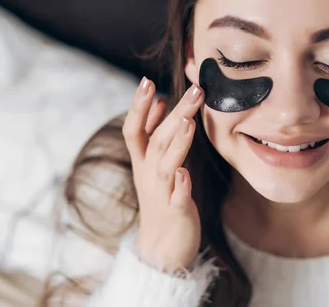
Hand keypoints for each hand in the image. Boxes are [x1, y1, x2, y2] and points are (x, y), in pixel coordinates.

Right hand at [122, 77, 203, 272]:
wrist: (161, 248)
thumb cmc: (161, 199)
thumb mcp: (153, 164)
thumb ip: (154, 133)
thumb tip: (159, 101)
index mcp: (142, 161)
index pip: (134, 129)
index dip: (138, 106)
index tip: (146, 81)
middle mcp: (148, 174)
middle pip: (157, 140)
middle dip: (175, 114)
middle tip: (195, 90)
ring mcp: (161, 193)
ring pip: (166, 165)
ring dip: (176, 143)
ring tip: (188, 123)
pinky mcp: (176, 211)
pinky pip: (177, 197)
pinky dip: (181, 185)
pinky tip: (186, 174)